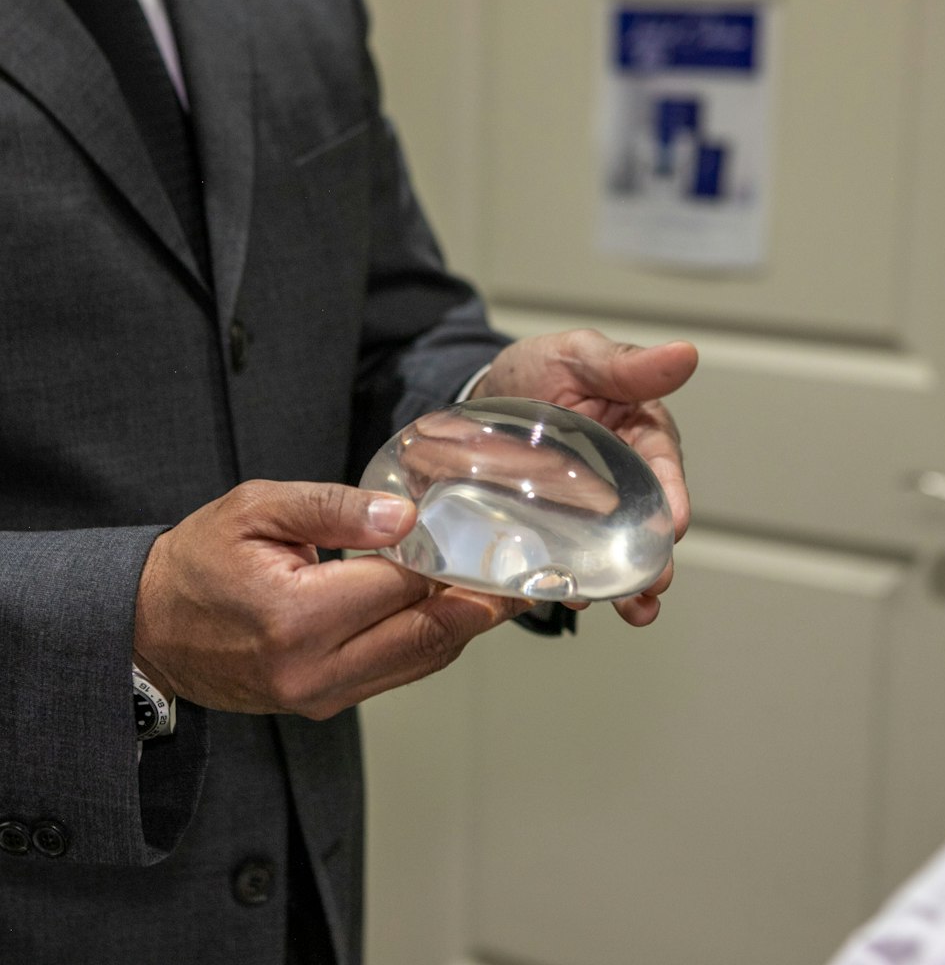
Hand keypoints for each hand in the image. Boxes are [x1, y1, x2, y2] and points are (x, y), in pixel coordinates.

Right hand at [133, 480, 524, 718]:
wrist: (148, 630)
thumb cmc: (197, 563)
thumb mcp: (256, 510)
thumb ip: (333, 508)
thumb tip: (404, 516)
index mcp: (297, 615)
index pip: (404, 585)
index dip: (456, 561)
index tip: (498, 541)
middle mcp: (315, 668)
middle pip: (428, 633)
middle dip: (483, 604)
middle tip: (526, 575)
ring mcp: (321, 696)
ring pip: (420, 661)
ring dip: (465, 627)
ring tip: (502, 591)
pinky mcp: (323, 703)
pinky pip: (397, 675)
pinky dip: (432, 643)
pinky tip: (454, 614)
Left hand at [471, 329, 697, 625]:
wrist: (478, 396)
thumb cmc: (537, 369)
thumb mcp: (578, 356)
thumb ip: (626, 365)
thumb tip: (685, 354)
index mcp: (638, 435)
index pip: (664, 469)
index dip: (673, 496)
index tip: (676, 524)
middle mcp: (620, 480)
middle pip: (645, 524)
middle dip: (654, 559)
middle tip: (654, 587)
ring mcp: (586, 512)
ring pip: (612, 552)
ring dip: (625, 585)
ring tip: (633, 612)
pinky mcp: (553, 531)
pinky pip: (566, 559)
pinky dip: (572, 581)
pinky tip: (571, 599)